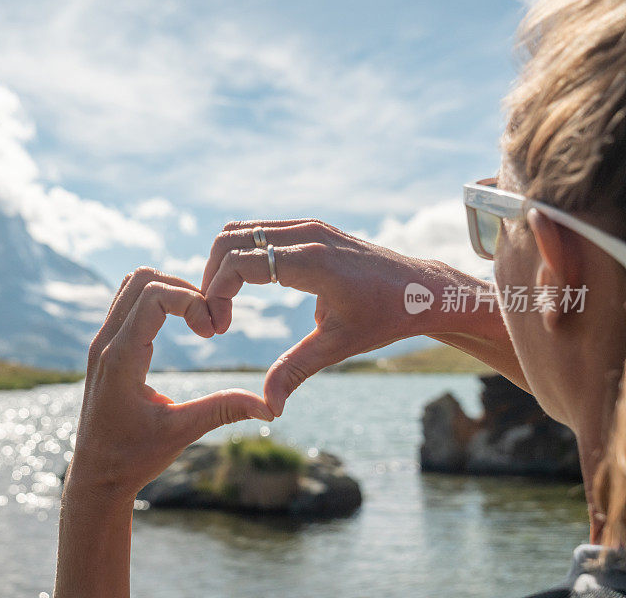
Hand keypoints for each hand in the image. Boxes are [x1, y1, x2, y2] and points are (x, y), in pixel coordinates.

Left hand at [68, 267, 273, 500]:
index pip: (153, 296)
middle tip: (208, 321)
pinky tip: (181, 325)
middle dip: (183, 289)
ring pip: (131, 285)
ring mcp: (101, 342)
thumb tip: (270, 407)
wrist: (96, 477)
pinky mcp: (106, 347)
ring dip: (169, 290)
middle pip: (141, 278)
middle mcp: (105, 343)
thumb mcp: (182, 433)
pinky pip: (128, 302)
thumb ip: (223, 410)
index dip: (190, 301)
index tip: (212, 332)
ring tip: (197, 319)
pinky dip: (158, 301)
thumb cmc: (133, 459)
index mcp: (120, 359)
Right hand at [202, 219, 444, 415]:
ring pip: (241, 230)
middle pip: (230, 239)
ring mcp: (308, 226)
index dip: (217, 293)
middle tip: (215, 317)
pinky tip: (245, 288)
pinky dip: (241, 255)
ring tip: (224, 303)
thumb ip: (296, 370)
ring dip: (222, 264)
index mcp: (312, 261)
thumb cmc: (385, 317)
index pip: (240, 261)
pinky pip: (259, 231)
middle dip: (211, 278)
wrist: (422, 290)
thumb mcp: (339, 346)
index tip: (220, 327)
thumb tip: (268, 407)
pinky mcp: (309, 228)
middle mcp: (306, 234)